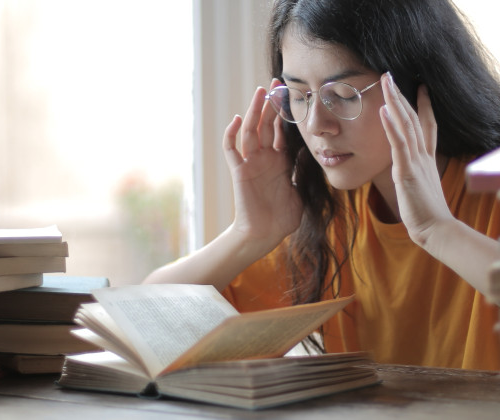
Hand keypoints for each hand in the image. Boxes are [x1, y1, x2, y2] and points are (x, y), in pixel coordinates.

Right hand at [222, 79, 302, 253]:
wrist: (265, 234)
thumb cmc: (282, 217)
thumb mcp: (301, 189)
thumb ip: (304, 170)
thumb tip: (316, 152)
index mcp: (279, 160)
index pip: (281, 130)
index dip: (285, 112)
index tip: (293, 94)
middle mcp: (264, 158)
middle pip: (265, 124)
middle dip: (270, 103)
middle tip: (276, 82)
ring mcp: (250, 163)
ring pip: (250, 131)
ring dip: (254, 111)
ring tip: (260, 92)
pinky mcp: (239, 172)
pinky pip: (231, 150)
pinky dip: (231, 134)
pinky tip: (237, 119)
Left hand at [379, 72, 453, 246]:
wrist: (436, 228)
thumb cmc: (426, 212)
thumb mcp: (420, 187)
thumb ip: (415, 174)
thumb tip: (408, 171)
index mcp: (426, 159)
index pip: (426, 126)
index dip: (423, 105)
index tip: (419, 87)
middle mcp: (423, 155)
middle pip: (414, 118)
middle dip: (402, 95)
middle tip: (390, 75)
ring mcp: (416, 161)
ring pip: (406, 125)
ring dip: (395, 101)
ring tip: (385, 82)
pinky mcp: (407, 171)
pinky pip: (399, 144)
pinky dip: (392, 126)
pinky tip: (384, 110)